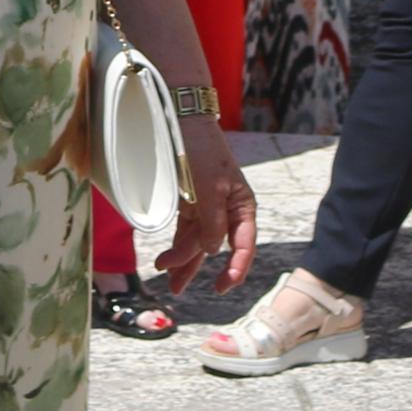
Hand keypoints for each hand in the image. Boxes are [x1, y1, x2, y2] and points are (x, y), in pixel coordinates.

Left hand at [155, 131, 262, 298]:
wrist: (183, 122)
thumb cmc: (203, 152)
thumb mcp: (210, 189)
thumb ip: (213, 223)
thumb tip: (213, 251)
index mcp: (242, 207)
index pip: (243, 246)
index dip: (235, 268)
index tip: (222, 286)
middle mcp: (228, 210)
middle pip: (214, 247)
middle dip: (195, 268)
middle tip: (177, 288)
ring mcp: (208, 207)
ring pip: (197, 242)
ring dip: (182, 260)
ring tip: (168, 280)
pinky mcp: (191, 203)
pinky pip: (186, 230)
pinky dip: (177, 245)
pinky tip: (169, 259)